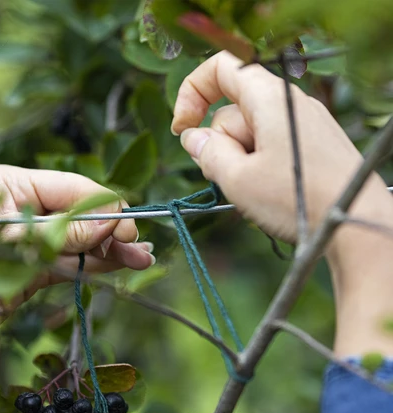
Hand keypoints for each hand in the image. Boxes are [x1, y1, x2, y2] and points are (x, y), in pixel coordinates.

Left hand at [0, 165, 154, 303]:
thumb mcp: (16, 246)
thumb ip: (65, 234)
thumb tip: (111, 225)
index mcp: (14, 183)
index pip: (73, 188)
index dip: (105, 208)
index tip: (126, 230)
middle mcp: (29, 203)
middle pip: (84, 212)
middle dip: (112, 231)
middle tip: (137, 248)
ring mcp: (37, 232)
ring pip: (85, 236)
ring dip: (113, 249)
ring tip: (142, 259)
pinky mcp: (42, 259)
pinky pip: (77, 256)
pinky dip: (99, 261)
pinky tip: (125, 263)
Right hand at [173, 50, 392, 357]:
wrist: (352, 221)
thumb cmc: (297, 198)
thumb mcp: (238, 178)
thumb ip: (208, 152)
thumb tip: (192, 138)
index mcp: (269, 98)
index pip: (221, 69)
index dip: (192, 93)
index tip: (182, 129)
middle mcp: (288, 103)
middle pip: (232, 111)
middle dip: (219, 143)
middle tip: (228, 178)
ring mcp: (302, 124)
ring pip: (250, 133)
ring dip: (239, 160)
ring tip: (254, 190)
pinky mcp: (310, 144)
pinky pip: (270, 146)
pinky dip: (257, 165)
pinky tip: (268, 191)